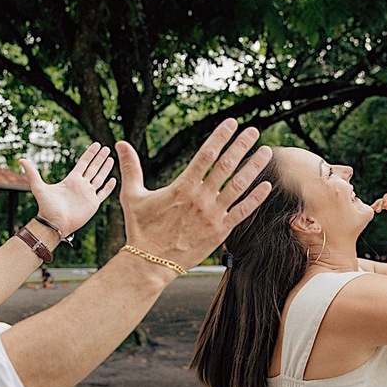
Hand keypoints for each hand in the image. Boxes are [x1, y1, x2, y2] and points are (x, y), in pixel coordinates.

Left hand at [19, 142, 116, 235]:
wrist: (55, 224)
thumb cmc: (47, 207)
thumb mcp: (39, 187)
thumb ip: (32, 173)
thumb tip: (21, 159)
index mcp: (71, 180)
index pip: (84, 163)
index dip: (90, 153)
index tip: (97, 145)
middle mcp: (81, 185)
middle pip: (93, 168)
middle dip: (100, 158)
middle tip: (108, 148)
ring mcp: (88, 194)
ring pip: (100, 178)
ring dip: (106, 169)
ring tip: (112, 159)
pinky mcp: (93, 204)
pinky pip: (103, 193)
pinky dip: (109, 187)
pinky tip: (114, 179)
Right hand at [116, 119, 271, 268]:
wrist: (150, 263)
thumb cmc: (140, 229)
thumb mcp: (132, 196)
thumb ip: (130, 168)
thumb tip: (120, 144)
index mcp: (182, 187)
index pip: (206, 155)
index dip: (221, 137)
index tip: (232, 123)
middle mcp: (200, 199)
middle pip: (226, 166)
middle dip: (241, 146)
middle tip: (253, 131)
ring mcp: (212, 215)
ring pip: (239, 186)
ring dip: (254, 167)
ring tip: (266, 151)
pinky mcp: (220, 232)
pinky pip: (242, 212)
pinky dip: (256, 198)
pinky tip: (267, 185)